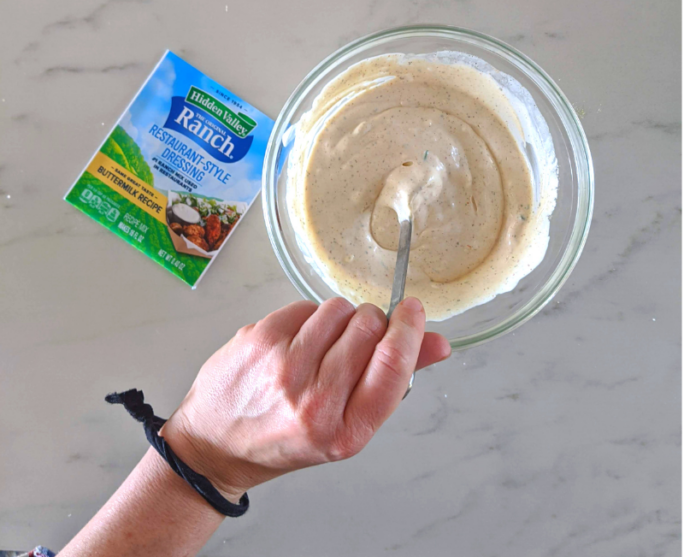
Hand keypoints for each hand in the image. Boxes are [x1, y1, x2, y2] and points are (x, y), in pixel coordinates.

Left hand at [161, 298, 450, 500]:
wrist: (217, 444)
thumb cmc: (286, 437)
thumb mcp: (347, 424)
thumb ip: (395, 379)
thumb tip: (438, 343)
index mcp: (345, 431)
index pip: (392, 367)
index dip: (409, 331)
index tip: (412, 311)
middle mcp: (314, 401)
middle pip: (368, 327)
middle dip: (372, 323)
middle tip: (356, 339)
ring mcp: (283, 367)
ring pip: (338, 309)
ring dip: (340, 318)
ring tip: (323, 345)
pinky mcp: (260, 339)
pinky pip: (306, 306)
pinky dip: (309, 318)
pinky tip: (296, 343)